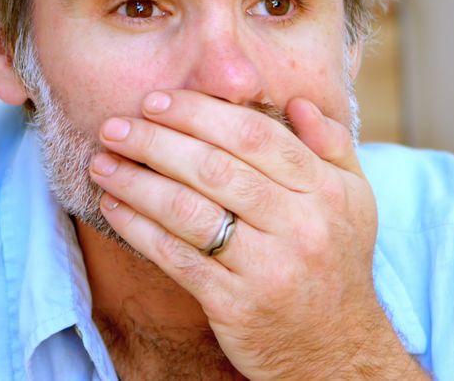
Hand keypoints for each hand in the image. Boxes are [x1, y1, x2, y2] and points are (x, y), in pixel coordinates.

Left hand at [88, 90, 425, 378]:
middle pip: (213, 168)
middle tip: (114, 126)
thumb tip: (294, 101)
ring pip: (188, 210)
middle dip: (154, 141)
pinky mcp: (235, 303)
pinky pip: (175, 256)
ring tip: (101, 163)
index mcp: (326, 190)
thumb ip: (330, 146)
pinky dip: (137, 228)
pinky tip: (112, 206)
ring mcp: (268, 266)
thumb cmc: (332, 264)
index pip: (253, 135)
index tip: (154, 102)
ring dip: (135, 181)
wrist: (336, 352)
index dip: (198, 113)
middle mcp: (301, 225)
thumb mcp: (353, 202)